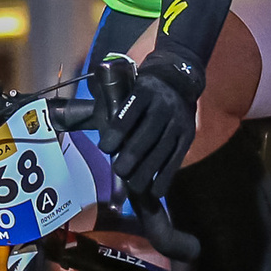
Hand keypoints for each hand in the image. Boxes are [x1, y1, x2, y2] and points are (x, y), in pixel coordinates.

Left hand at [103, 55, 200, 199]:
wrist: (178, 79)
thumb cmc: (144, 89)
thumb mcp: (129, 87)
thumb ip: (112, 106)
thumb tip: (82, 128)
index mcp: (144, 91)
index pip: (129, 113)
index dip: (117, 132)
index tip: (105, 148)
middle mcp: (164, 105)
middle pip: (147, 134)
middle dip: (132, 156)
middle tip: (119, 171)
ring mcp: (178, 121)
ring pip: (163, 149)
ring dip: (148, 171)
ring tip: (134, 186)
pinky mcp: (188, 135)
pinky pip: (177, 158)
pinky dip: (166, 177)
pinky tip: (155, 191)